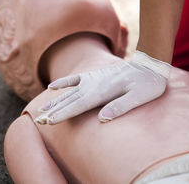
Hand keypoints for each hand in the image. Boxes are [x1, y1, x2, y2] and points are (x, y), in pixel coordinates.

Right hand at [34, 51, 170, 124]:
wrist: (150, 65)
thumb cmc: (147, 84)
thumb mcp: (139, 97)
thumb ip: (120, 106)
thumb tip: (102, 118)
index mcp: (102, 92)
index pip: (78, 106)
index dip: (62, 114)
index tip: (48, 122)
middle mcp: (93, 85)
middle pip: (69, 101)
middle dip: (53, 111)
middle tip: (38, 120)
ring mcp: (92, 79)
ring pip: (69, 92)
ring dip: (54, 101)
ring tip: (40, 110)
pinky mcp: (94, 76)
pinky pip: (74, 79)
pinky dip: (63, 82)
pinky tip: (51, 87)